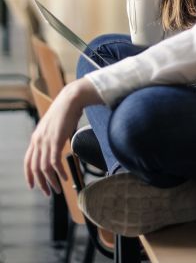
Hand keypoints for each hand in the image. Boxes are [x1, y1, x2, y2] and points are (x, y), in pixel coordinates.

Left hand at [24, 77, 102, 195]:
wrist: (70, 99)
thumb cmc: (65, 112)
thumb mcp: (53, 126)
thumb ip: (50, 137)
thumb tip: (53, 147)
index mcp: (36, 138)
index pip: (27, 161)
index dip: (29, 175)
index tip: (32, 186)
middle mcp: (38, 140)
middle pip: (35, 168)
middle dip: (40, 183)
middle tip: (48, 192)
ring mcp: (46, 140)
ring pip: (44, 168)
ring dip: (51, 181)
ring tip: (58, 189)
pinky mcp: (56, 140)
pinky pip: (55, 162)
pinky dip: (59, 173)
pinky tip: (65, 177)